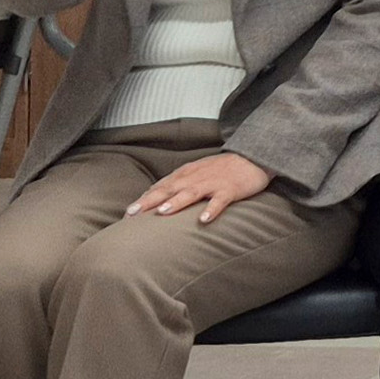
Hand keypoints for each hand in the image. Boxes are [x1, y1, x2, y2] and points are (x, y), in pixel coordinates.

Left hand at [131, 150, 272, 224]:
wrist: (252, 158)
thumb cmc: (221, 170)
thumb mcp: (195, 173)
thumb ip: (177, 184)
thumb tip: (154, 199)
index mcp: (185, 174)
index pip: (160, 187)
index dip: (143, 199)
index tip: (127, 214)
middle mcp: (195, 177)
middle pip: (169, 189)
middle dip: (150, 201)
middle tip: (133, 213)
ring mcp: (213, 183)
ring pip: (191, 192)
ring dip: (176, 202)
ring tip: (162, 212)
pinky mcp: (230, 189)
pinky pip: (220, 200)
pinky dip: (212, 209)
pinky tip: (204, 220)